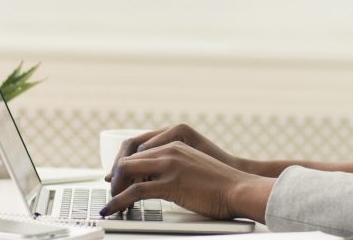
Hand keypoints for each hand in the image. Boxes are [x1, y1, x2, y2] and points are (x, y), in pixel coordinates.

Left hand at [101, 141, 273, 221]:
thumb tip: (155, 181)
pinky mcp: (170, 184)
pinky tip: (113, 208)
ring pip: (126, 172)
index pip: (137, 149)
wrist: (240, 189)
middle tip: (113, 192)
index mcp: (175, 143)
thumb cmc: (221, 184)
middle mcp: (170, 150)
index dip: (122, 165)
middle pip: (127, 158)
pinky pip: (134, 191)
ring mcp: (169, 166)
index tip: (116, 179)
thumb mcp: (193, 167)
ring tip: (111, 203)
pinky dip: (118, 201)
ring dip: (114, 189)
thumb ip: (174, 168)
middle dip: (115, 177)